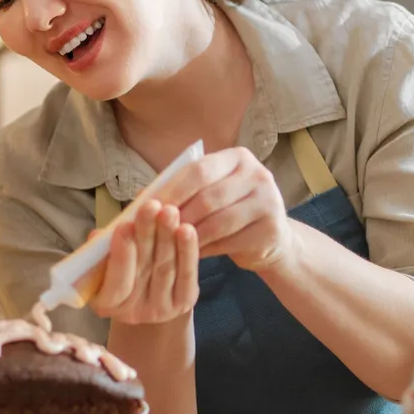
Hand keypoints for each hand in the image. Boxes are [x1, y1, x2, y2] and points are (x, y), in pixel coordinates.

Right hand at [89, 200, 197, 324]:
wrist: (145, 294)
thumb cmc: (117, 269)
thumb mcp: (101, 261)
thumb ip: (101, 249)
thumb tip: (98, 236)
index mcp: (106, 303)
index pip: (116, 283)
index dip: (121, 255)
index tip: (124, 226)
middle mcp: (133, 312)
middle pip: (144, 270)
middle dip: (148, 235)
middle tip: (151, 207)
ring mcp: (161, 310)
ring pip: (166, 269)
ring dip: (169, 237)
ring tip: (170, 211)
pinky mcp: (183, 303)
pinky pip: (187, 275)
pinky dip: (188, 251)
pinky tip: (187, 230)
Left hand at [160, 146, 294, 271]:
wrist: (270, 238)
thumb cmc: (229, 211)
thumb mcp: (209, 193)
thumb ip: (182, 190)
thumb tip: (141, 196)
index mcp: (238, 157)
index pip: (199, 169)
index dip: (172, 190)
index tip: (149, 207)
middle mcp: (258, 174)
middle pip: (208, 197)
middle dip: (179, 216)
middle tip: (157, 231)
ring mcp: (269, 201)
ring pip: (218, 222)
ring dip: (190, 236)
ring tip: (171, 244)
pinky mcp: (272, 229)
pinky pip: (230, 242)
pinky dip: (207, 250)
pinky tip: (192, 255)